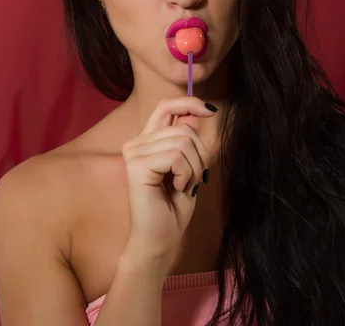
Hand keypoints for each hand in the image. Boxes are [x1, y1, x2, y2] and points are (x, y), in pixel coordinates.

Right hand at [121, 97, 216, 272]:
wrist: (159, 240)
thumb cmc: (173, 207)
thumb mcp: (188, 167)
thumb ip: (187, 141)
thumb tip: (194, 114)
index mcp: (147, 141)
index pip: (166, 106)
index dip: (189, 103)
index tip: (210, 110)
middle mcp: (136, 142)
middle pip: (184, 128)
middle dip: (200, 154)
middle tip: (192, 179)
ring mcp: (134, 152)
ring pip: (183, 141)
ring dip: (194, 167)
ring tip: (183, 186)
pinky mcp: (137, 164)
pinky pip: (177, 156)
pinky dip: (186, 174)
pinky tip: (176, 188)